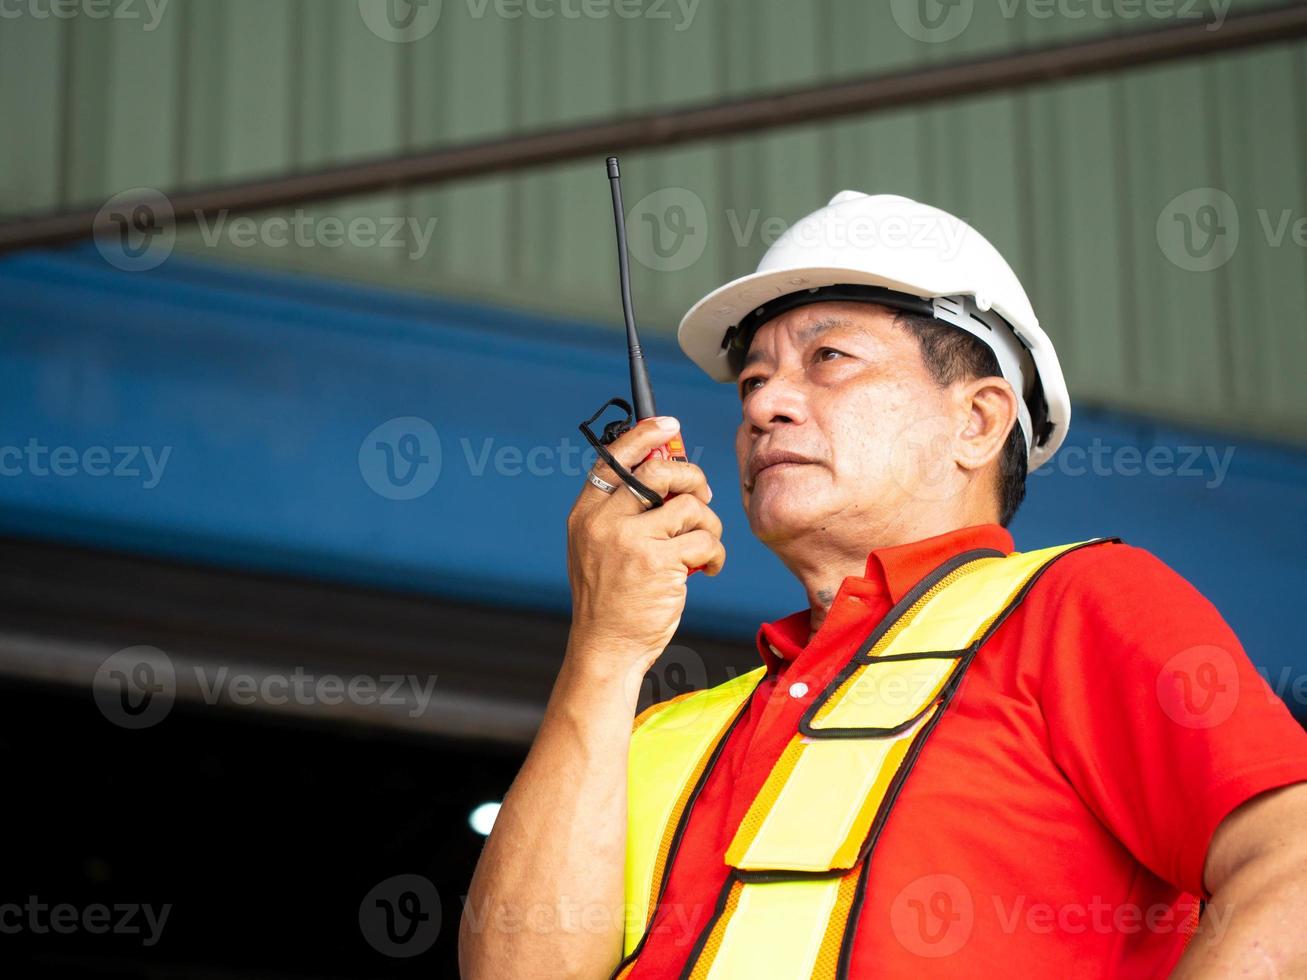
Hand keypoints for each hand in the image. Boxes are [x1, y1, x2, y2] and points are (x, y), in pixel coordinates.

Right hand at [566, 416, 725, 674]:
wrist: (606, 648)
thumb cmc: (611, 599)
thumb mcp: (600, 547)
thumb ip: (622, 511)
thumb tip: (665, 470)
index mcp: (587, 512)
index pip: (615, 457)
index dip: (645, 435)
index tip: (669, 425)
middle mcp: (605, 520)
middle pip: (661, 472)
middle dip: (693, 480)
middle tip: (702, 498)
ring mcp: (630, 540)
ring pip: (690, 507)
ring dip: (708, 526)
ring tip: (705, 547)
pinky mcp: (659, 562)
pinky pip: (704, 540)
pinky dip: (715, 554)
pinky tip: (708, 570)